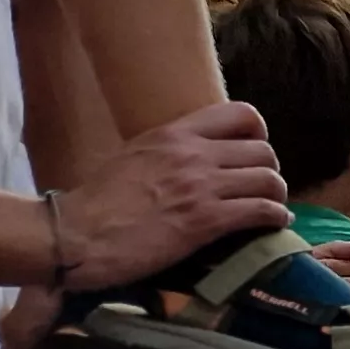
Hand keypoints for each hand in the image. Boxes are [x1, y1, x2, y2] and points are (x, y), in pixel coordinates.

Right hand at [52, 103, 291, 287]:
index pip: (240, 113)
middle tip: (259, 188)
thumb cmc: (95, 202)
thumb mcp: (133, 156)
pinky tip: (275, 225)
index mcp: (173, 133)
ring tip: (269, 207)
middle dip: (267, 170)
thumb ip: (167, 151)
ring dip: (275, 196)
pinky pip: (262, 211)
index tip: (252, 150)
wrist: (73, 235)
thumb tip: (194, 156)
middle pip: (263, 150)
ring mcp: (202, 187)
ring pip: (269, 180)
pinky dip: (276, 218)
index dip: (257, 132)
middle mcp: (193, 154)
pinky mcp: (206, 221)